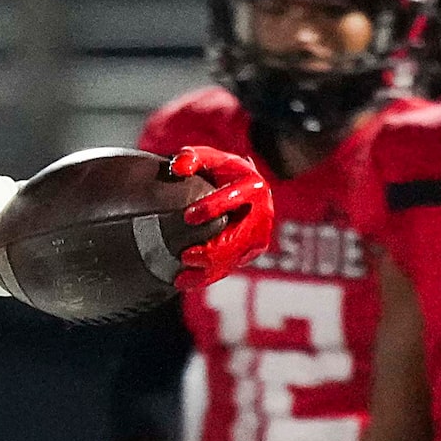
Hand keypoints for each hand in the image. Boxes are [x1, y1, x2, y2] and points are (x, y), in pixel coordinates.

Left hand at [167, 144, 272, 290]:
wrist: (235, 188)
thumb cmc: (218, 172)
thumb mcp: (206, 159)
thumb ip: (191, 158)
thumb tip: (178, 168)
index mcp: (254, 186)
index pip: (236, 198)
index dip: (213, 207)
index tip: (188, 215)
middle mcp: (262, 213)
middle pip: (240, 238)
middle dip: (214, 250)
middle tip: (186, 255)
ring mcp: (258, 235)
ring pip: (235, 258)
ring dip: (209, 270)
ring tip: (182, 273)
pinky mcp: (249, 251)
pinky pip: (229, 268)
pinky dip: (207, 277)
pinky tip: (184, 282)